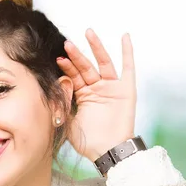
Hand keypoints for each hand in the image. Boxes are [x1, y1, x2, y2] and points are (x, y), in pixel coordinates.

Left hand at [57, 29, 136, 161]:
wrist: (108, 152)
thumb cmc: (88, 141)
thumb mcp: (68, 122)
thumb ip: (62, 103)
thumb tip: (58, 84)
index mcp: (84, 96)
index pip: (74, 76)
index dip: (67, 67)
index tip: (58, 59)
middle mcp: (98, 89)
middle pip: (86, 67)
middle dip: (77, 55)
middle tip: (67, 43)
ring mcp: (112, 88)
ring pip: (103, 63)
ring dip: (96, 47)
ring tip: (88, 33)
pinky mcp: (126, 90)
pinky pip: (128, 68)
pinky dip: (127, 52)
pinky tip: (125, 37)